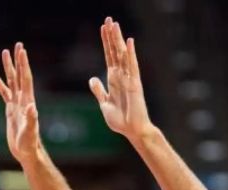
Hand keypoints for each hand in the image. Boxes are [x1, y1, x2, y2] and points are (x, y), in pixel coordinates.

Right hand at [0, 43, 41, 162]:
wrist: (27, 152)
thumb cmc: (29, 144)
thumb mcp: (29, 132)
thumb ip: (31, 120)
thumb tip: (31, 107)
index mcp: (28, 101)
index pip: (25, 78)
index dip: (23, 64)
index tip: (22, 50)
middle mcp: (23, 99)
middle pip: (19, 75)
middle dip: (18, 60)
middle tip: (17, 44)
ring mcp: (17, 104)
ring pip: (11, 81)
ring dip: (9, 67)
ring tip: (4, 53)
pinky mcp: (11, 110)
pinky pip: (4, 93)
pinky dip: (0, 84)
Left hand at [89, 18, 153, 140]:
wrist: (132, 130)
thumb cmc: (120, 120)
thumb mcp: (104, 103)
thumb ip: (99, 90)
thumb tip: (92, 78)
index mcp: (113, 79)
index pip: (109, 56)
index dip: (106, 42)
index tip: (103, 28)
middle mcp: (122, 76)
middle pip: (115, 51)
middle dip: (111, 36)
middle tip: (108, 19)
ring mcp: (129, 79)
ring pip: (122, 55)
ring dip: (118, 40)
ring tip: (115, 24)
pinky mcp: (135, 84)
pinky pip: (132, 66)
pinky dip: (130, 54)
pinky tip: (129, 41)